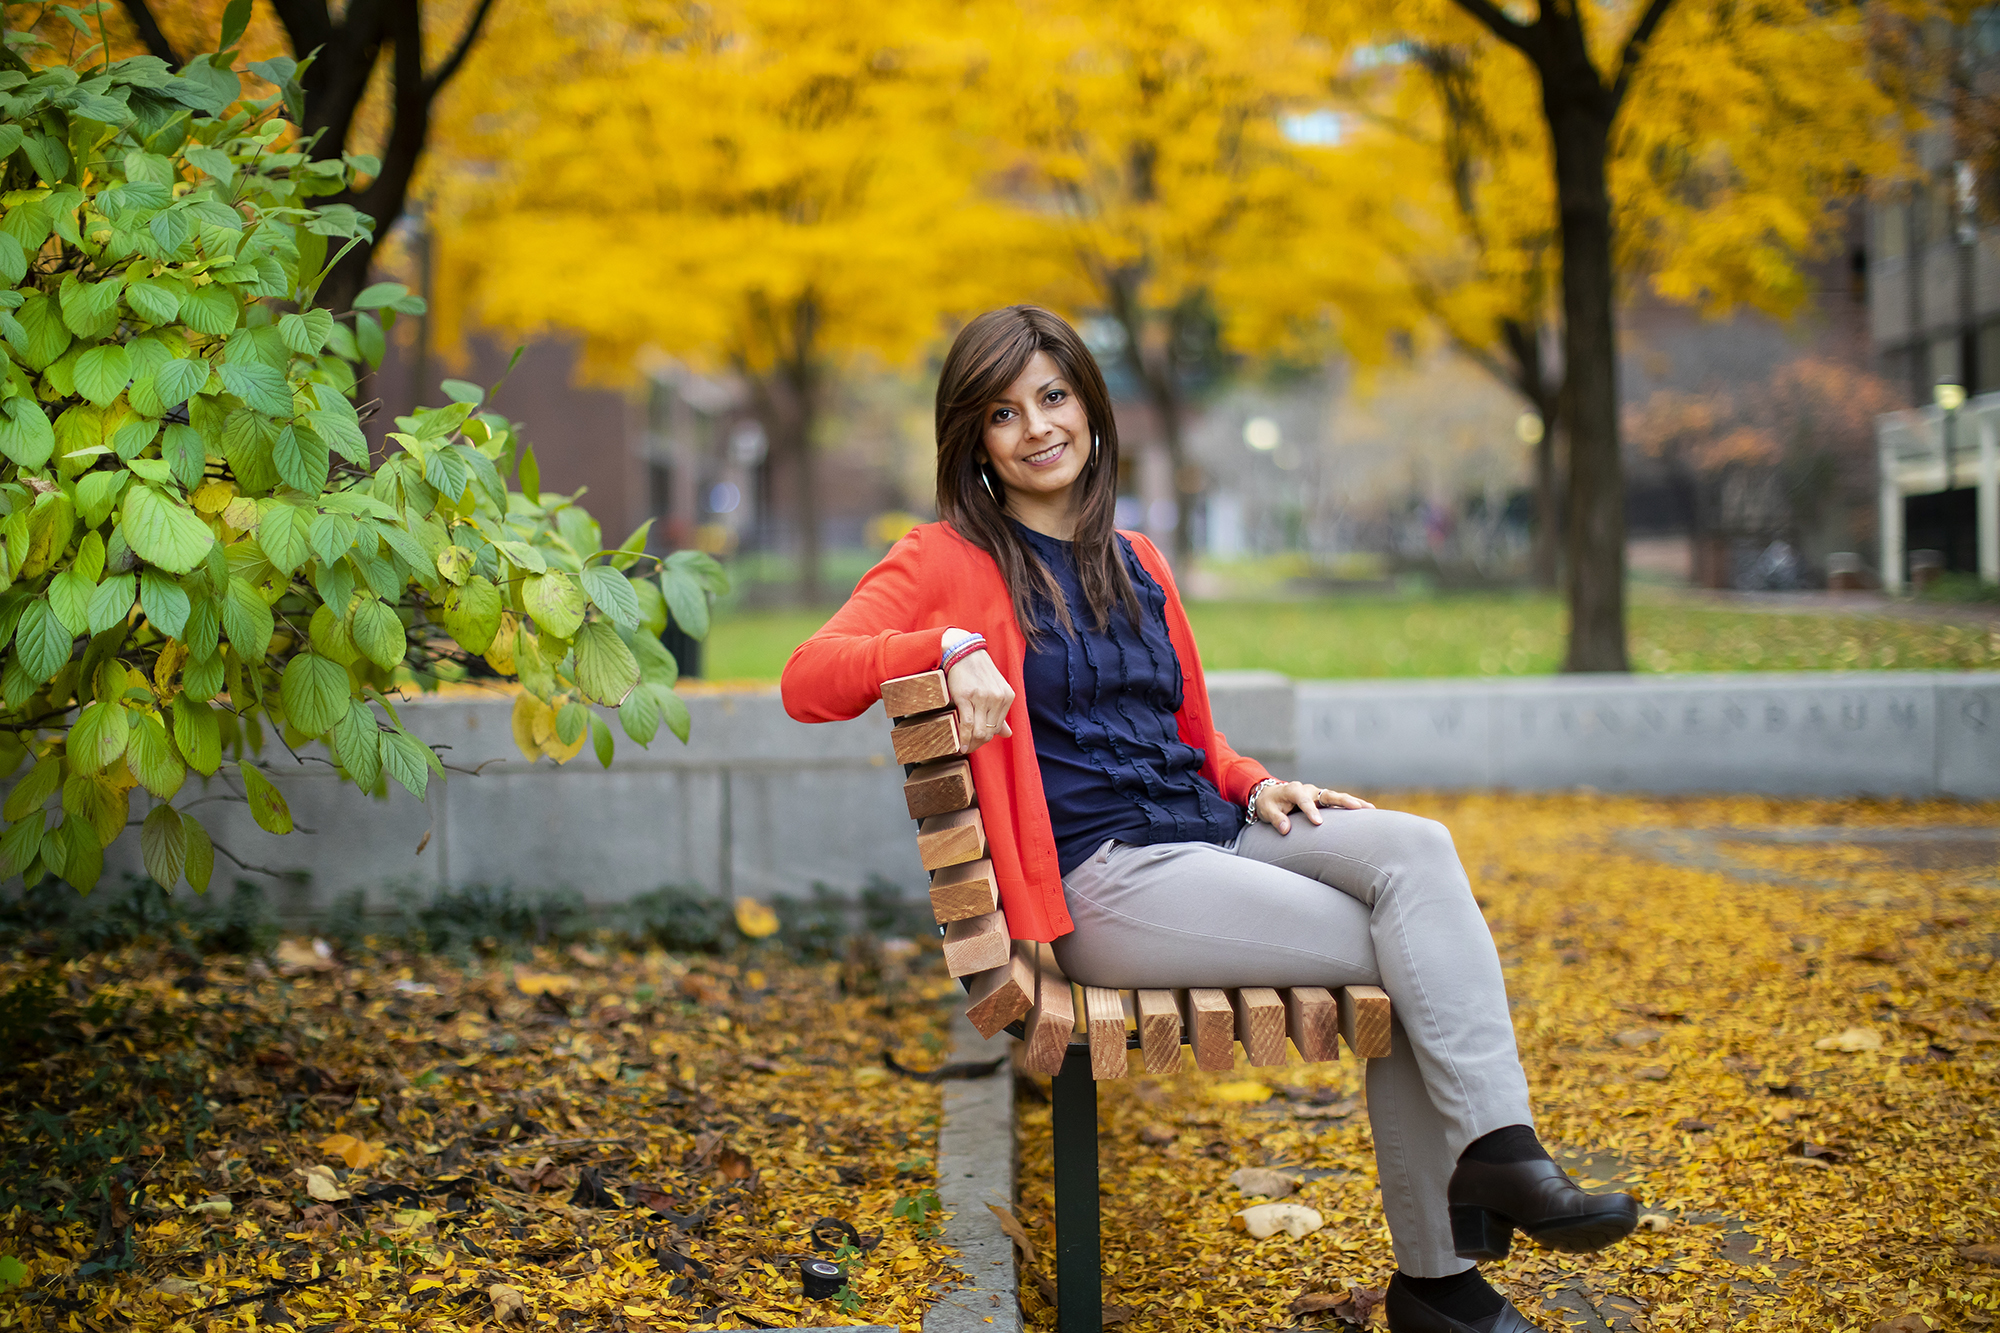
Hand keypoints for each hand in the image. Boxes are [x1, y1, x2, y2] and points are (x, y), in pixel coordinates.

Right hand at [945, 649, 1013, 752]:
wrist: (964, 653)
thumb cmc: (978, 672)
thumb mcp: (995, 690)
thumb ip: (1001, 714)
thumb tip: (1008, 735)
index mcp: (1007, 697)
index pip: (998, 727)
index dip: (986, 738)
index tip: (976, 743)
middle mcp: (998, 698)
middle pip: (990, 732)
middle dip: (979, 744)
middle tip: (969, 749)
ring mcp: (982, 698)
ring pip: (979, 731)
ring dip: (971, 745)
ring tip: (964, 749)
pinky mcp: (966, 697)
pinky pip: (967, 724)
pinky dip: (963, 738)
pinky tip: (959, 745)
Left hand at [1255, 781, 1373, 834]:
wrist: (1271, 796)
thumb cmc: (1269, 804)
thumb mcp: (1267, 811)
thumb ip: (1277, 819)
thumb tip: (1286, 829)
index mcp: (1294, 790)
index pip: (1303, 800)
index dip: (1310, 811)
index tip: (1318, 823)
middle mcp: (1309, 790)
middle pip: (1328, 794)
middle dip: (1344, 800)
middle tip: (1358, 807)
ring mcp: (1317, 794)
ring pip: (1337, 797)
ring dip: (1353, 803)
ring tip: (1371, 809)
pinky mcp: (1322, 801)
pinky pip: (1337, 803)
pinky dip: (1350, 806)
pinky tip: (1365, 812)